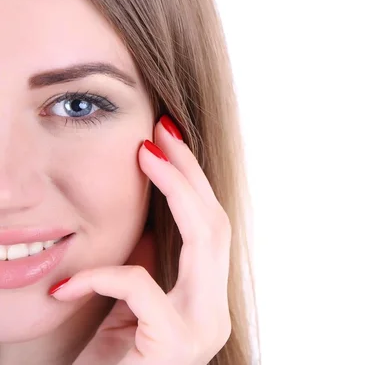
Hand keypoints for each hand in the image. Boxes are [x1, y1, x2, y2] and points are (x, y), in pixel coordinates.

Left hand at [50, 117, 231, 364]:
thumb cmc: (111, 362)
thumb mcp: (129, 302)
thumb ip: (149, 261)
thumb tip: (149, 210)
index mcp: (206, 300)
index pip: (212, 228)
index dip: (194, 182)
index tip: (168, 141)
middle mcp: (214, 312)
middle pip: (217, 224)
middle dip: (190, 173)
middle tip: (163, 133)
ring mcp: (202, 329)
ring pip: (206, 239)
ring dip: (175, 190)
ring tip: (147, 157)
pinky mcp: (175, 344)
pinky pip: (142, 287)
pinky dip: (103, 276)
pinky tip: (68, 284)